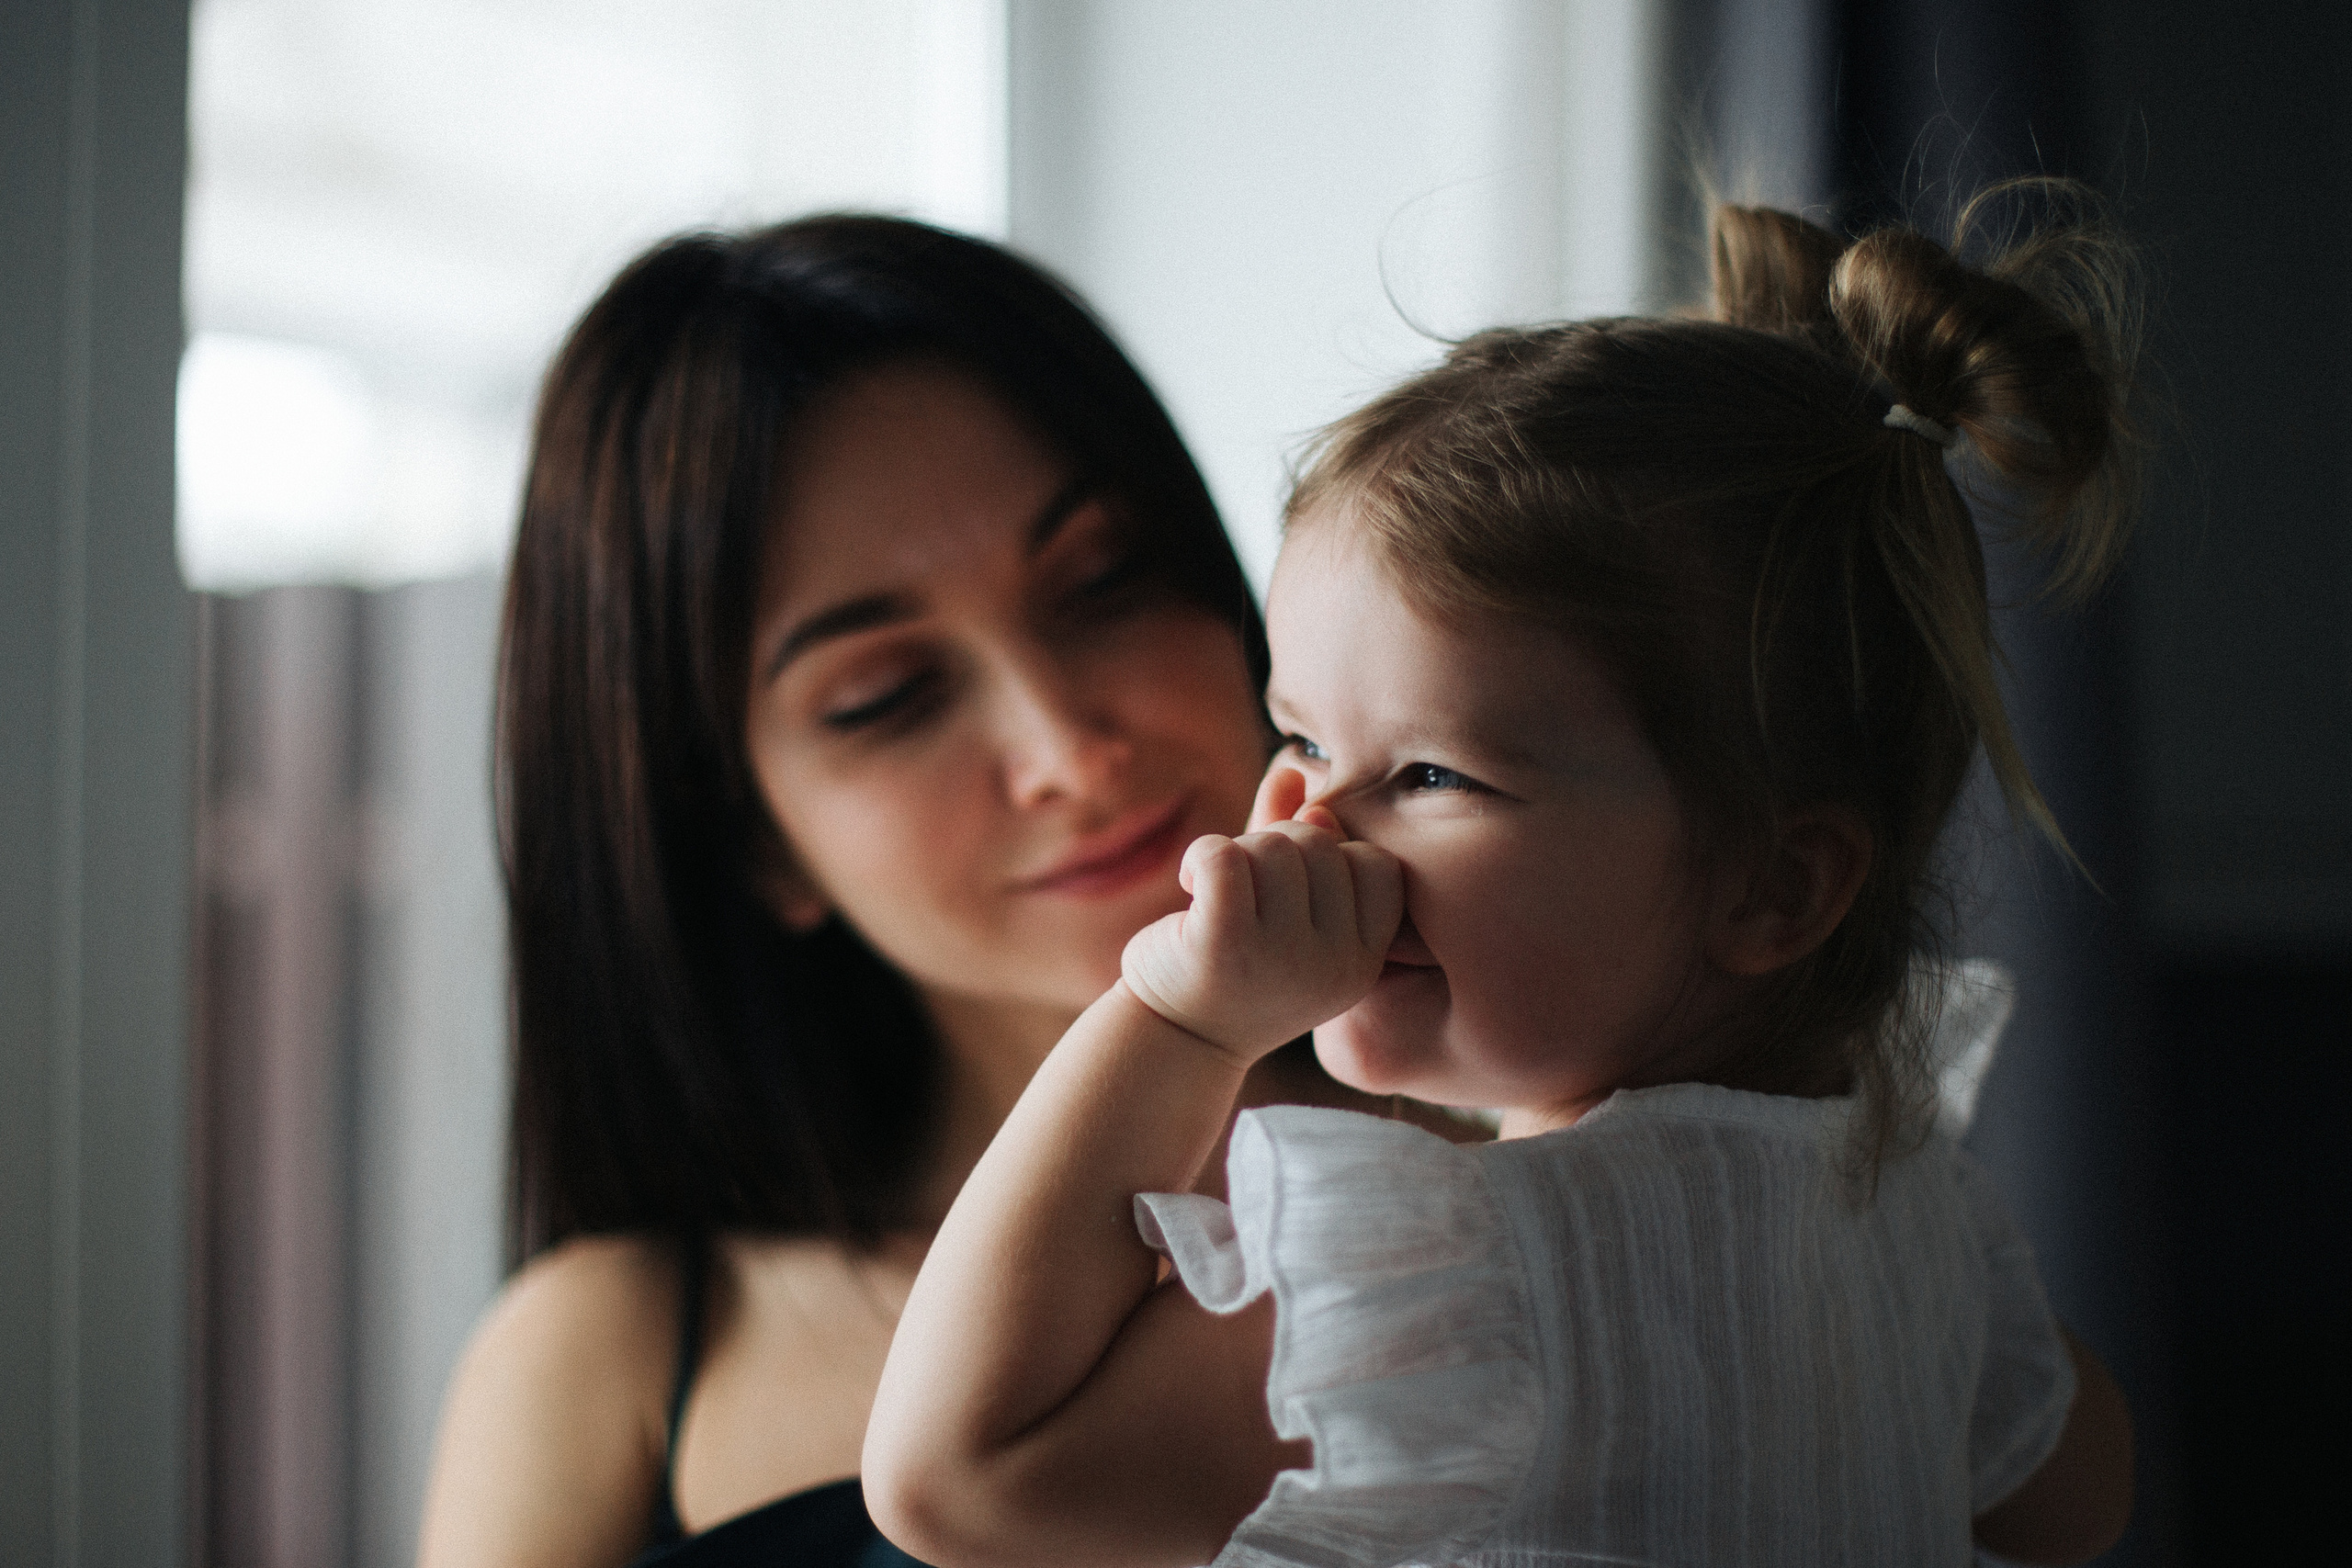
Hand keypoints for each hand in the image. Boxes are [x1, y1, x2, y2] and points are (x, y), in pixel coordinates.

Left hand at [1120, 771, 1402, 1061]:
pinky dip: (1200, 854)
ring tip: (1219, 899)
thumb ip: (1295, 839)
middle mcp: (1332, 964)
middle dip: (1276, 849)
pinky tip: (1191, 885)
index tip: (1295, 891)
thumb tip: (1294, 768)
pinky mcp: (1223, 946)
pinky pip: (1224, 854)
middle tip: (1247, 896)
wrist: (1176, 1036)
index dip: (1334, 856)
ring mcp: (1280, 957)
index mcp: (1361, 961)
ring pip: (1273, 845)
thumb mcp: (1281, 908)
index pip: (1377, 865)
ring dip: (1237, 854)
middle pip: (1320, 843)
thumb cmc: (1238, 966)